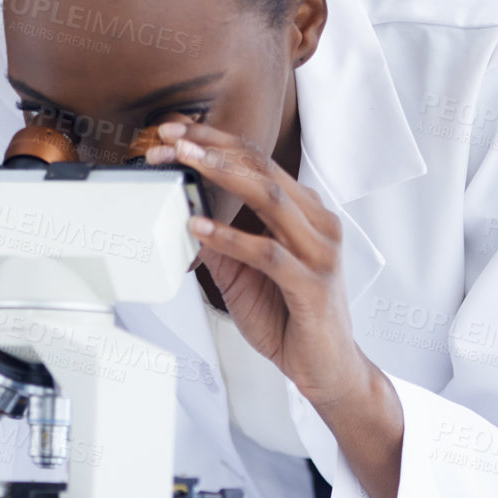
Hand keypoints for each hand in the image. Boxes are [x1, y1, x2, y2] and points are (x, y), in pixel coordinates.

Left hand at [146, 120, 365, 407]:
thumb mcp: (244, 272)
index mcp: (304, 212)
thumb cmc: (290, 316)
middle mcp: (317, 223)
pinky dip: (230, 237)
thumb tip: (180, 213)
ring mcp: (319, 252)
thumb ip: (219, 241)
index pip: (259, 161)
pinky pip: (268, 252)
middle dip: (213, 149)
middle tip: (170, 137)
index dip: (216, 141)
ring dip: (222, 176)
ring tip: (184, 163)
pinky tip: (199, 228)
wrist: (327, 368)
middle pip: (263, 169)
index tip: (175, 130)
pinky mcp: (312, 284)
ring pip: (270, 199)